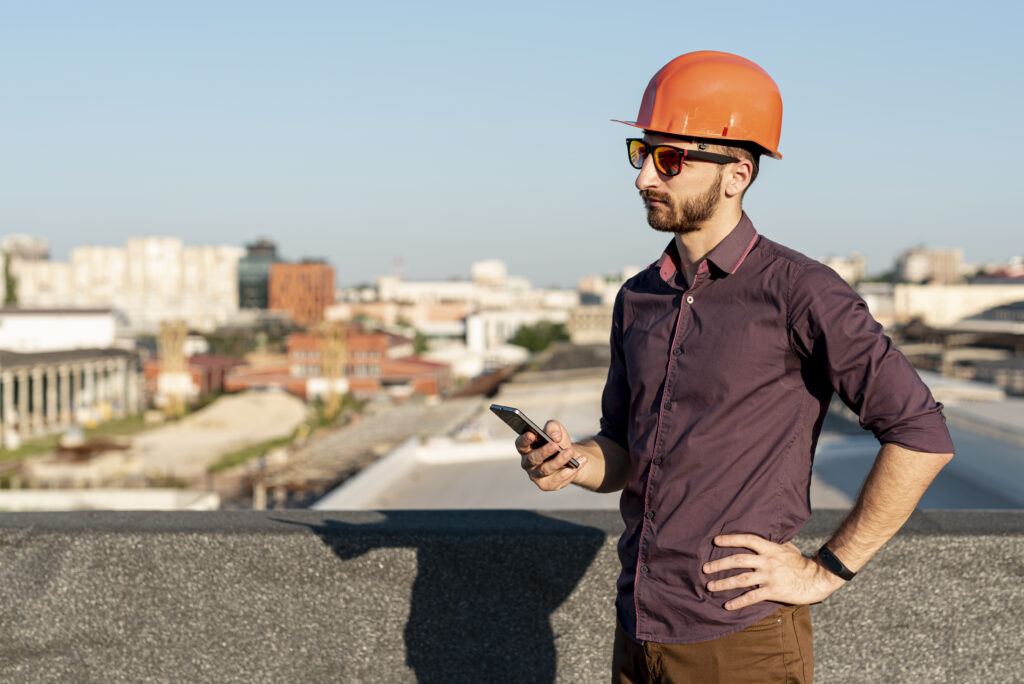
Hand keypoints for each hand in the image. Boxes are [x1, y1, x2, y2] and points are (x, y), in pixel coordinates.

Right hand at [516, 420, 586, 490]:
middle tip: (555, 445)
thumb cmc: (558, 442)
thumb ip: (553, 428)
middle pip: (532, 459)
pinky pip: (558, 479)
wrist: (570, 458)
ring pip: (545, 470)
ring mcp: (536, 475)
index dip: (524, 440)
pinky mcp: (547, 485)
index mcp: (526, 448)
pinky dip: (571, 470)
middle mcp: (528, 463)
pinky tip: (581, 461)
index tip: (532, 434)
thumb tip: (555, 436)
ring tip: (570, 452)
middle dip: (544, 452)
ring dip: (558, 461)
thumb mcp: (557, 430)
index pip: (520, 444)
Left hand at [704, 534, 845, 609]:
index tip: (715, 541)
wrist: (817, 578)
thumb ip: (772, 544)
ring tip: (710, 586)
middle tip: (705, 568)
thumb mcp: (787, 548)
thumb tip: (761, 538)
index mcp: (770, 548)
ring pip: (741, 579)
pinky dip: (738, 602)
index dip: (730, 539)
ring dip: (724, 583)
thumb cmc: (801, 562)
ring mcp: (769, 576)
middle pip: (738, 560)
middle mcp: (767, 561)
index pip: (747, 540)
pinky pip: (752, 597)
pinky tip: (727, 606)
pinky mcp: (773, 591)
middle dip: (719, 564)